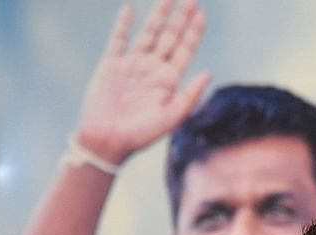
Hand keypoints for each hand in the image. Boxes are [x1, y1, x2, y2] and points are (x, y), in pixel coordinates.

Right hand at [74, 0, 210, 165]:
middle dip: (181, 18)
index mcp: (169, 82)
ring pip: (148, 33)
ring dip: (158, 15)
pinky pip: (118, 39)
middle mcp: (152, 70)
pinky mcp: (111, 65)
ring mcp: (131, 66)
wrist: (106, 141)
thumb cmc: (140, 136)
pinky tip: (130, 9)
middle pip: (170, 37)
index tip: (201, 13)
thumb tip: (209, 72)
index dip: (194, 31)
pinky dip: (123, 24)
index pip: (185, 50)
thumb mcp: (171, 118)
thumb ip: (190, 95)